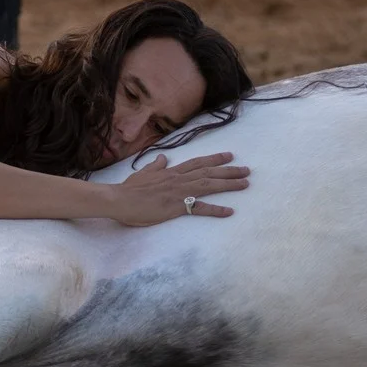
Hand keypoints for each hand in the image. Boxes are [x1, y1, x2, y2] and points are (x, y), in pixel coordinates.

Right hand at [112, 152, 248, 226]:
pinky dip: (215, 210)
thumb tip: (163, 157)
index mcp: (171, 172)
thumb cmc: (129, 189)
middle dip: (229, 170)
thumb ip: (155, 166)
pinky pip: (199, 208)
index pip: (197, 162)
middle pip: (208, 172)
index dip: (214, 159)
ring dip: (228, 184)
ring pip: (208, 185)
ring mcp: (178, 192)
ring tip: (245, 184)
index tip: (230, 155)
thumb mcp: (143, 173)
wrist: (119, 200)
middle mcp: (178, 179)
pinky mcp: (176, 207)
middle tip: (247, 170)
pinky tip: (229, 211)